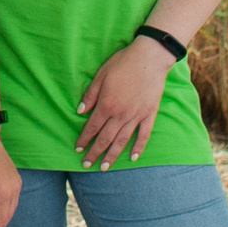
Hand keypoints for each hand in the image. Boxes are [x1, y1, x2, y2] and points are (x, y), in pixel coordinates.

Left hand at [76, 38, 174, 166]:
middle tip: (87, 165)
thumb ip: (90, 95)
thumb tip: (80, 112)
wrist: (149, 59)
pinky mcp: (149, 114)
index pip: (92, 127)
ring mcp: (136, 116)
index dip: (84, 139)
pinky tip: (132, 157)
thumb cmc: (122, 64)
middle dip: (95, 152)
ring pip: (122, 141)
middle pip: (105, 138)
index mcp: (106, 105)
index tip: (78, 149)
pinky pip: (144, 135)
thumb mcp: (101, 75)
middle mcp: (120, 114)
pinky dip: (138, 147)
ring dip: (112, 155)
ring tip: (105, 168)